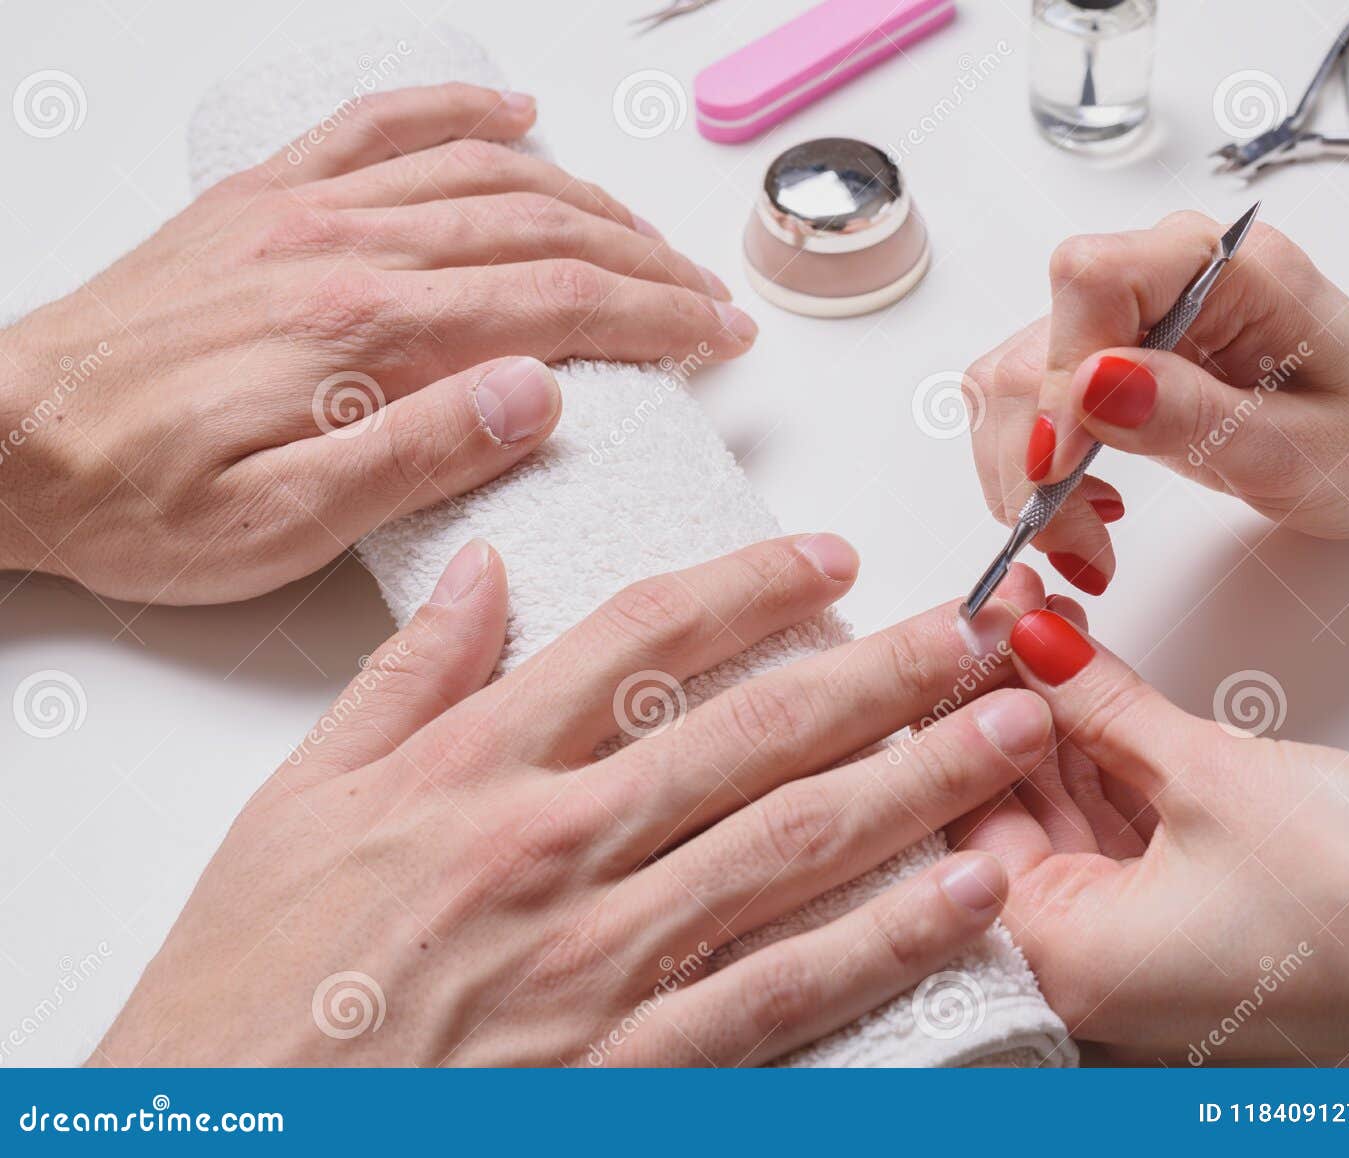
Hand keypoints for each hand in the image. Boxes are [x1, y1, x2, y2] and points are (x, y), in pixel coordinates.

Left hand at [0, 83, 757, 603]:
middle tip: (708, 299)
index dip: (660, 316)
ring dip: (586, 198)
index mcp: (368, 333)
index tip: (717, 335)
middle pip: (545, 229)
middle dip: (648, 261)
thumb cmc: (139, 497)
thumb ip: (420, 455)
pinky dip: (460, 110)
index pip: (561, 302)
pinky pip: (380, 124)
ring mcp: (309, 209)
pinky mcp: (267, 198)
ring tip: (647, 236)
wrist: (6, 440)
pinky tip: (515, 118)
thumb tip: (541, 390)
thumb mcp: (287, 525)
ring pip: (486, 174)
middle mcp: (349, 248)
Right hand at [95, 534, 1052, 1065]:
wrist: (231, 1132)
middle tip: (979, 632)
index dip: (754, 584)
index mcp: (475, 766)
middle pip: (752, 729)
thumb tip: (477, 569)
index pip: (643, 637)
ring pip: (792, 842)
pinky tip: (962, 894)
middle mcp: (554, 842)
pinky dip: (881, 938)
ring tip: (1009, 735)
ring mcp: (599, 955)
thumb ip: (404, 676)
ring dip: (917, 780)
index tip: (834, 557)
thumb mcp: (297, 799)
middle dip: (882, 672)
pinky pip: (780, 989)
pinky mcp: (630, 1063)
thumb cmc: (250, 977)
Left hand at [952, 579, 1348, 1065]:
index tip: (962, 631)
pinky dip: (1110, 761)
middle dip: (1009, 706)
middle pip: (1008, 815)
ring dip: (1061, 725)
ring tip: (1049, 624)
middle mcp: (1088, 967)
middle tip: (1007, 612)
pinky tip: (1096, 683)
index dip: (960, 712)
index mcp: (1063, 960)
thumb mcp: (1208, 778)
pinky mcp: (1188, 919)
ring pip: (1066, 816)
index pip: (963, 821)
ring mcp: (1140, 947)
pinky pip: (1121, 830)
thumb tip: (1031, 641)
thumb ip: (1102, 706)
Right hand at [965, 214, 1348, 595]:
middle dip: (1034, 457)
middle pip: (1034, 344)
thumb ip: (1197, 417)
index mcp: (1227, 267)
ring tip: (1088, 543)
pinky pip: (1032, 408)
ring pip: (1015, 383)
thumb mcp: (1306, 450)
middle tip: (1079, 547)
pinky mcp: (1107, 359)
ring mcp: (1129, 318)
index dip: (1057, 374)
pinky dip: (1038, 474)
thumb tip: (1090, 384)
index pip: (1090, 279)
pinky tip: (1090, 513)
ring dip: (1025, 476)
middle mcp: (1164, 276)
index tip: (1063, 472)